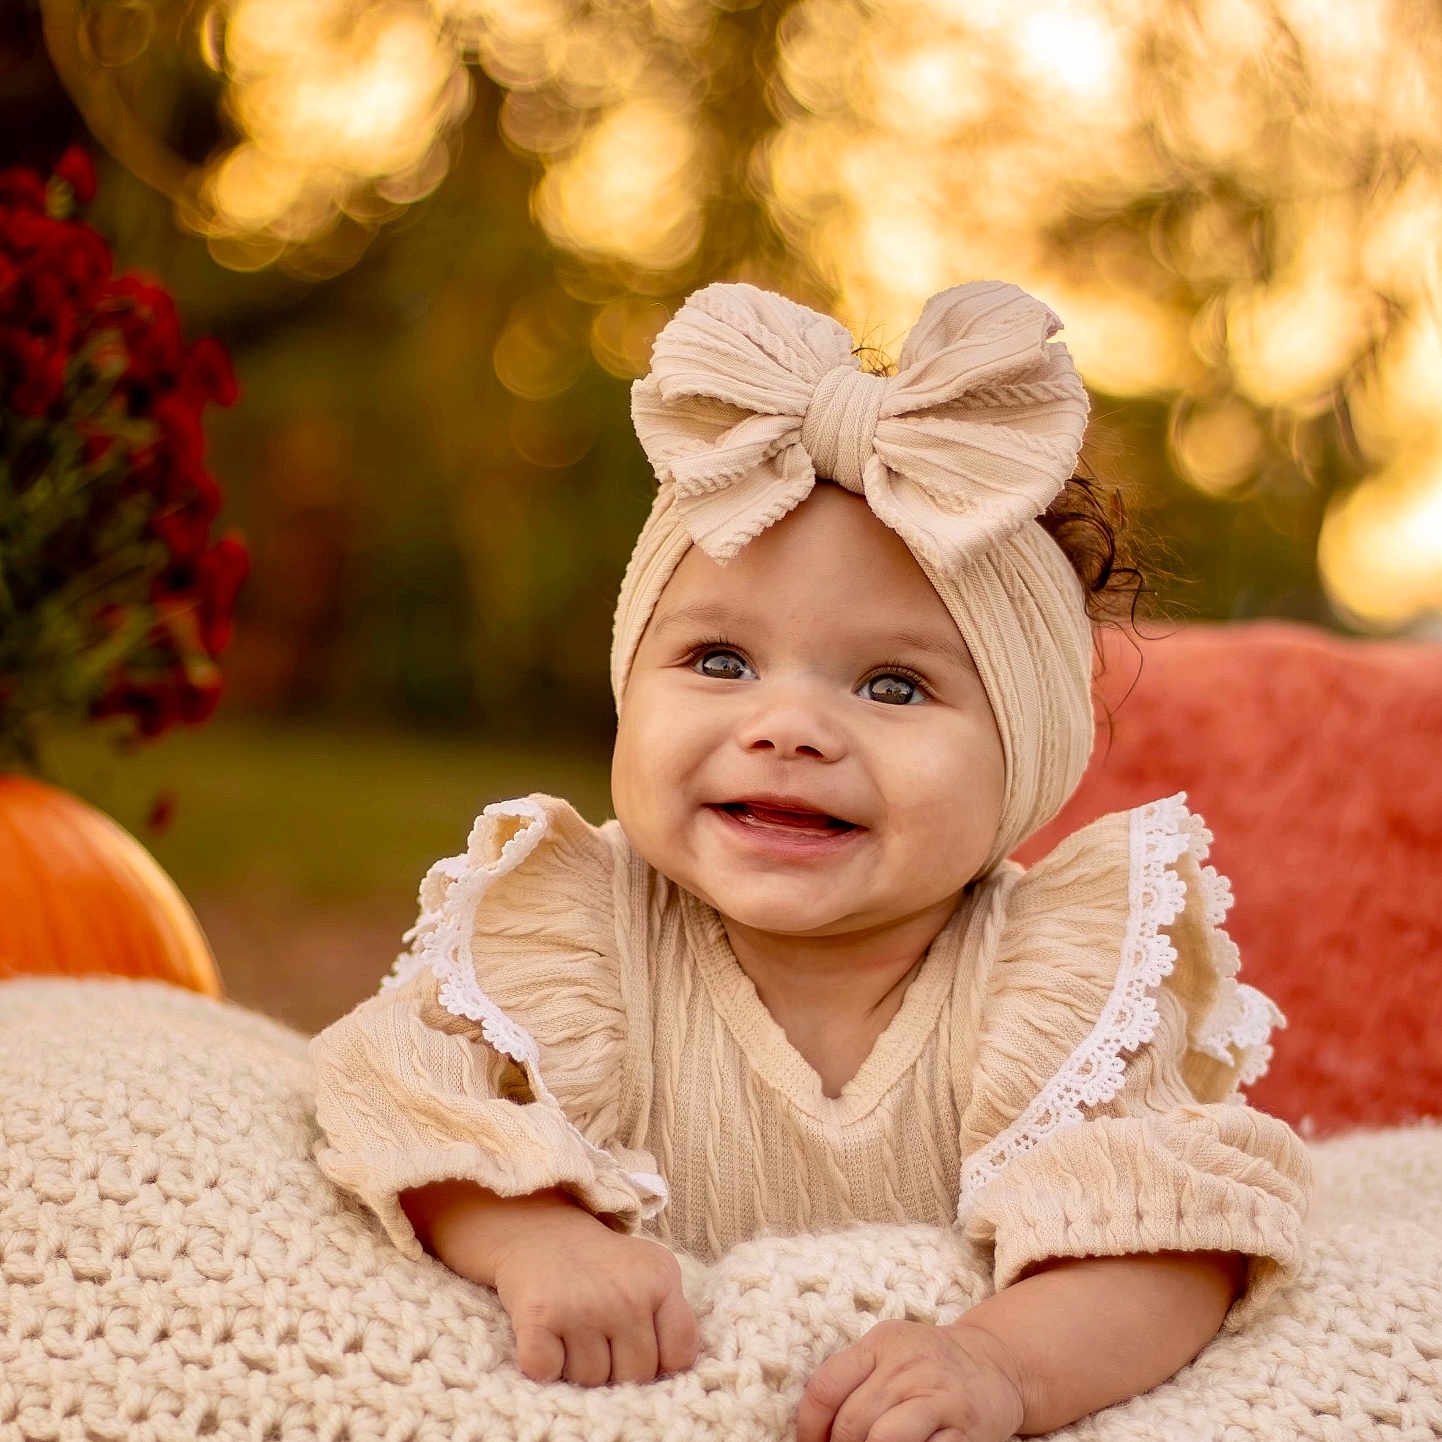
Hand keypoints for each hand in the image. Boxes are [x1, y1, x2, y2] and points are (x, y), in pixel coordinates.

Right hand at [491, 1212, 699, 1386]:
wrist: (543, 1230)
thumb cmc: (602, 1267)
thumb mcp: (650, 1274)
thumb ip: (669, 1319)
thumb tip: (667, 1377)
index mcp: (660, 1279)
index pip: (679, 1356)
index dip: (661, 1364)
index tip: (641, 1349)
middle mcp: (625, 1294)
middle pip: (636, 1376)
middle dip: (618, 1368)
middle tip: (600, 1336)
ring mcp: (582, 1307)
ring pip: (591, 1381)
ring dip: (579, 1368)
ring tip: (573, 1330)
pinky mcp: (539, 1316)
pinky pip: (547, 1372)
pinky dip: (543, 1366)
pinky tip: (547, 1336)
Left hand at [795, 1320, 1026, 1441]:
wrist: (994, 1363)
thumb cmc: (927, 1363)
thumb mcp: (889, 1352)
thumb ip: (855, 1378)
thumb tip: (816, 1428)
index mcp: (881, 1343)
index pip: (827, 1386)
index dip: (809, 1426)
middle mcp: (908, 1367)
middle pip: (852, 1421)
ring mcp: (937, 1398)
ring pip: (882, 1440)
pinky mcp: (964, 1430)